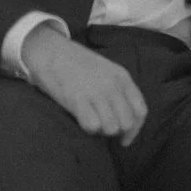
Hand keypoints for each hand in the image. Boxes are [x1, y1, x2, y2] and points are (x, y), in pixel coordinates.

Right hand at [21, 25, 148, 143]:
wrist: (50, 50)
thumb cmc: (77, 64)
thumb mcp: (107, 70)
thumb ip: (118, 90)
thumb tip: (125, 118)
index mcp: (122, 78)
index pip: (140, 111)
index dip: (135, 130)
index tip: (124, 139)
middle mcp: (113, 86)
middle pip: (127, 123)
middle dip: (117, 132)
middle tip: (103, 128)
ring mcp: (96, 92)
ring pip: (112, 128)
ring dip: (101, 131)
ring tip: (91, 122)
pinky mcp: (77, 99)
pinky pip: (93, 126)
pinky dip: (88, 128)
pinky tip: (81, 120)